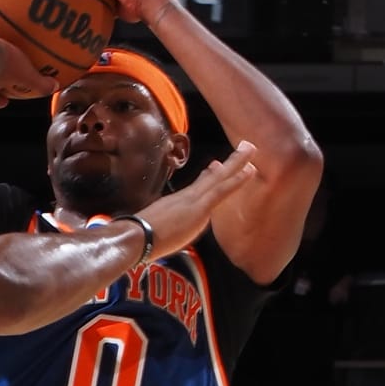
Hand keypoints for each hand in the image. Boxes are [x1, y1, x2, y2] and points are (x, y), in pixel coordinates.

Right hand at [135, 144, 260, 263]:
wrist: (134, 239)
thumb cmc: (136, 239)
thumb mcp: (149, 231)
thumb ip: (156, 230)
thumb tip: (151, 234)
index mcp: (176, 205)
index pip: (198, 189)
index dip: (209, 176)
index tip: (216, 166)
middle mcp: (187, 199)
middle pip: (212, 179)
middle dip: (228, 164)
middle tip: (244, 147)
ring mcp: (193, 201)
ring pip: (220, 179)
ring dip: (236, 163)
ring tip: (250, 147)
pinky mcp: (199, 207)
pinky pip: (221, 190)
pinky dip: (236, 180)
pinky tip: (249, 170)